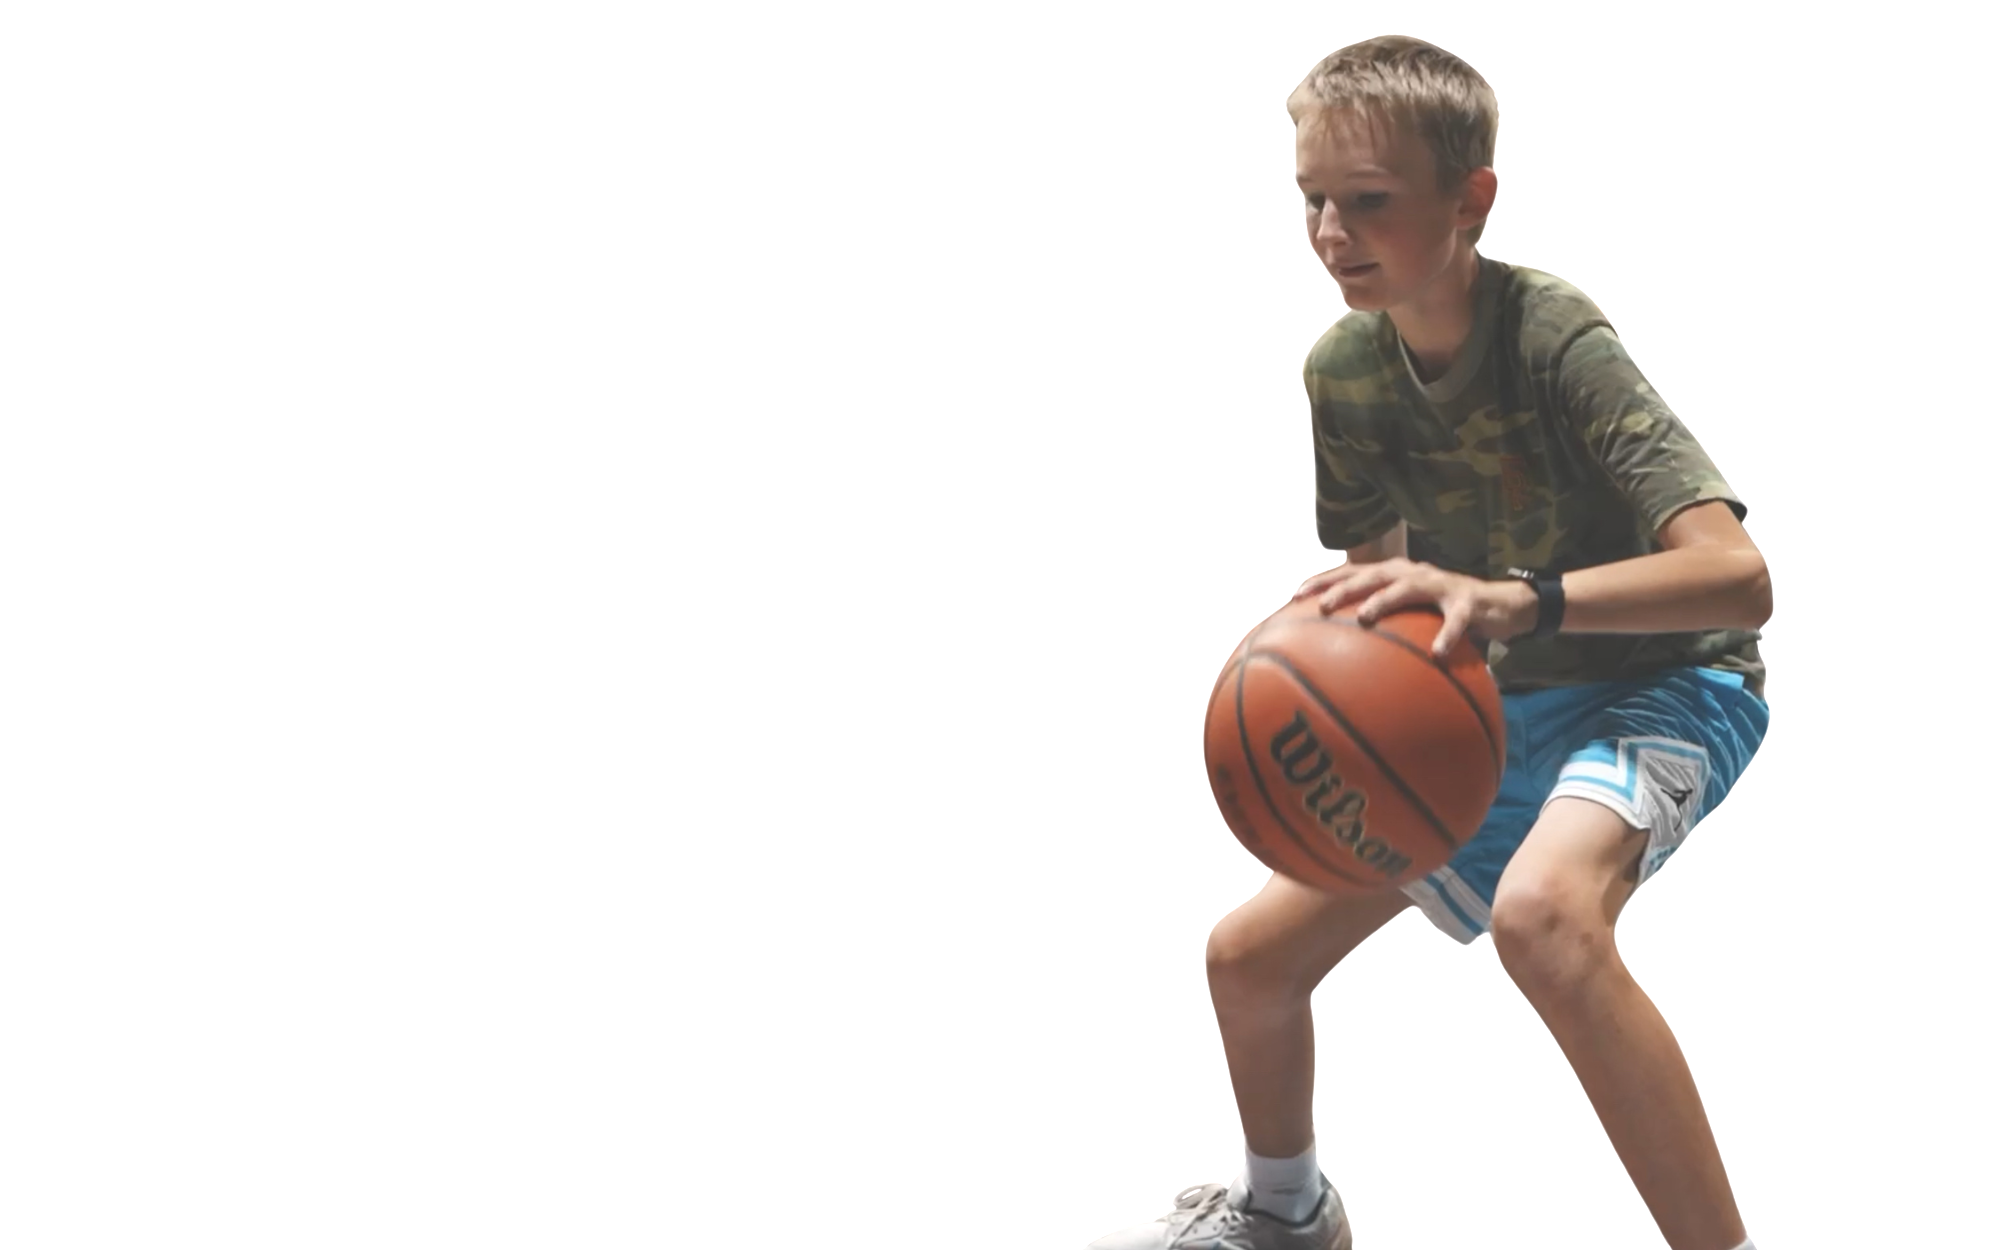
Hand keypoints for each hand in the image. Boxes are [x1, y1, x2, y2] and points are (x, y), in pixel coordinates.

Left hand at [1291, 559, 1536, 658]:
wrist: (1500, 605)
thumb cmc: (1443, 614)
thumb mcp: (1411, 618)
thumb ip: (1381, 628)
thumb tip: (1338, 656)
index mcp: (1396, 576)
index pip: (1353, 572)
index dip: (1323, 580)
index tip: (1293, 595)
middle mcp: (1413, 574)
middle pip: (1372, 574)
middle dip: (1345, 587)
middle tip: (1322, 606)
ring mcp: (1441, 585)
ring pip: (1407, 587)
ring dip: (1383, 600)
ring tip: (1365, 618)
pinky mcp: (1468, 602)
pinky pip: (1456, 620)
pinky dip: (1446, 635)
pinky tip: (1436, 653)